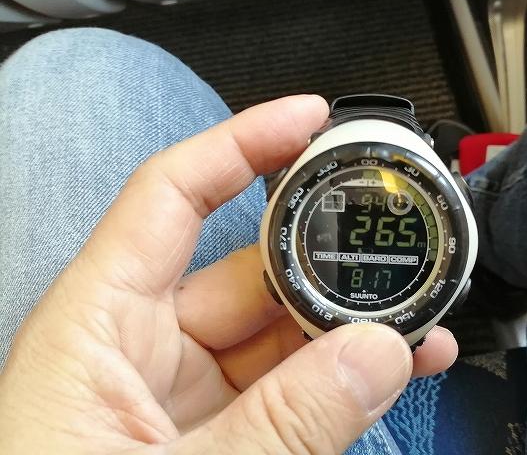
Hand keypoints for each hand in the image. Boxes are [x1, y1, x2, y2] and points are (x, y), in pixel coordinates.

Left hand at [0, 95, 457, 453]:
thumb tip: (377, 356)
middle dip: (325, 261)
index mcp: (96, 328)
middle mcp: (139, 348)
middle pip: (247, 268)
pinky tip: (390, 369)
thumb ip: (281, 424)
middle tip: (392, 259)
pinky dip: (339, 377)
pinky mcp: (214, 436)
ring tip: (414, 322)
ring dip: (347, 326)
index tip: (306, 119)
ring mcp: (181, 395)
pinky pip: (287, 387)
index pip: (171, 196)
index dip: (241, 144)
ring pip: (278, 333)